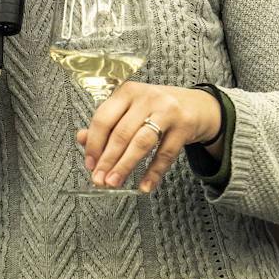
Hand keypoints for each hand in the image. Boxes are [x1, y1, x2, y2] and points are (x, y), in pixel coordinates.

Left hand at [76, 82, 222, 192]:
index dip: (94, 143)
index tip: (89, 164)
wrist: (198, 106)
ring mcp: (167, 111)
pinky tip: (144, 186)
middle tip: (99, 180)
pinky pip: (166, 154)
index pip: (103, 118)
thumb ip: (107, 123)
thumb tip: (81, 138)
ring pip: (141, 142)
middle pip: (121, 133)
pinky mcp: (184, 126)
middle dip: (107, 160)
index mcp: (127, 92)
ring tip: (114, 182)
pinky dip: (153, 172)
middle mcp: (146, 98)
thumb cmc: (157, 109)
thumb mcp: (131, 110)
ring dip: (125, 165)